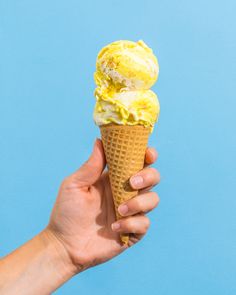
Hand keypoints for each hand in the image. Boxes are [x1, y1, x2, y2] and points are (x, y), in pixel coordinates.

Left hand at [46, 139, 159, 272]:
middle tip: (131, 182)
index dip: (147, 155)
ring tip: (119, 209)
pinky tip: (113, 227)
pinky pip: (144, 223)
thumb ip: (91, 165)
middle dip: (148, 177)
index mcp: (114, 178)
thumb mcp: (74, 185)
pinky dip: (131, 224)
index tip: (147, 154)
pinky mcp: (132, 231)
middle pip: (152, 178)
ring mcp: (131, 211)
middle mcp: (126, 192)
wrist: (64, 245)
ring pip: (153, 200)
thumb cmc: (67, 212)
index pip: (137, 162)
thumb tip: (100, 140)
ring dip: (139, 203)